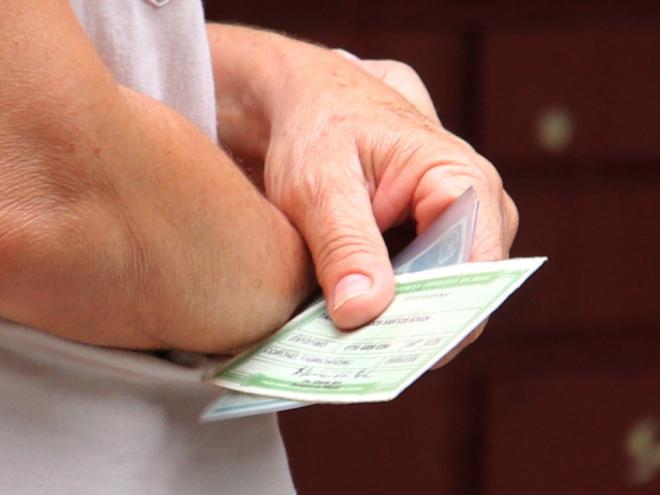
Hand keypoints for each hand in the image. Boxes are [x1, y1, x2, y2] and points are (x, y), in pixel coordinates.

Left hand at [209, 26, 518, 331]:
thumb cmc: (316, 127)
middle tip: (364, 358)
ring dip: (399, 319)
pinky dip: (389, 305)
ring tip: (351, 346)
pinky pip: (420, 284)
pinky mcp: (426, 239)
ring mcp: (453, 223)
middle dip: (416, 323)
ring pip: (441, 292)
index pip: (477, 267)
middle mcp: (472, 204)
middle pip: (464, 287)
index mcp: (460, 177)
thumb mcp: (320, 184)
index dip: (444, 317)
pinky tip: (352, 321)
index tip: (397, 355)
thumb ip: (345, 246)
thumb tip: (364, 313)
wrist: (304, 104)